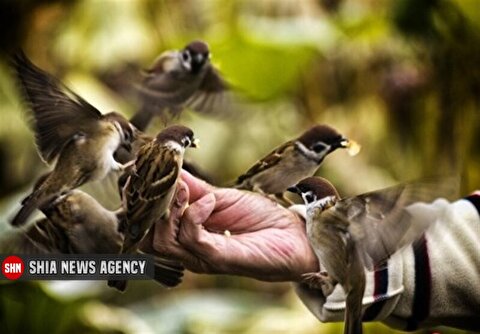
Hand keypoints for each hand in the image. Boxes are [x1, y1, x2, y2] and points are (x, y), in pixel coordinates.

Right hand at [149, 171, 318, 281]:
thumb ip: (193, 188)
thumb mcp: (220, 196)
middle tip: (167, 183)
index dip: (139, 202)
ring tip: (188, 191)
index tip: (141, 174)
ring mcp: (201, 256)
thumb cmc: (259, 217)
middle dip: (150, 207)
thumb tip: (169, 169)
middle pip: (147, 237)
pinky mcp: (217, 259)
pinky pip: (191, 239)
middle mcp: (188, 249)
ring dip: (170, 210)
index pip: (147, 225)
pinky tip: (209, 202)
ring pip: (162, 241)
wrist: (293, 234)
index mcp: (186, 234)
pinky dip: (194, 215)